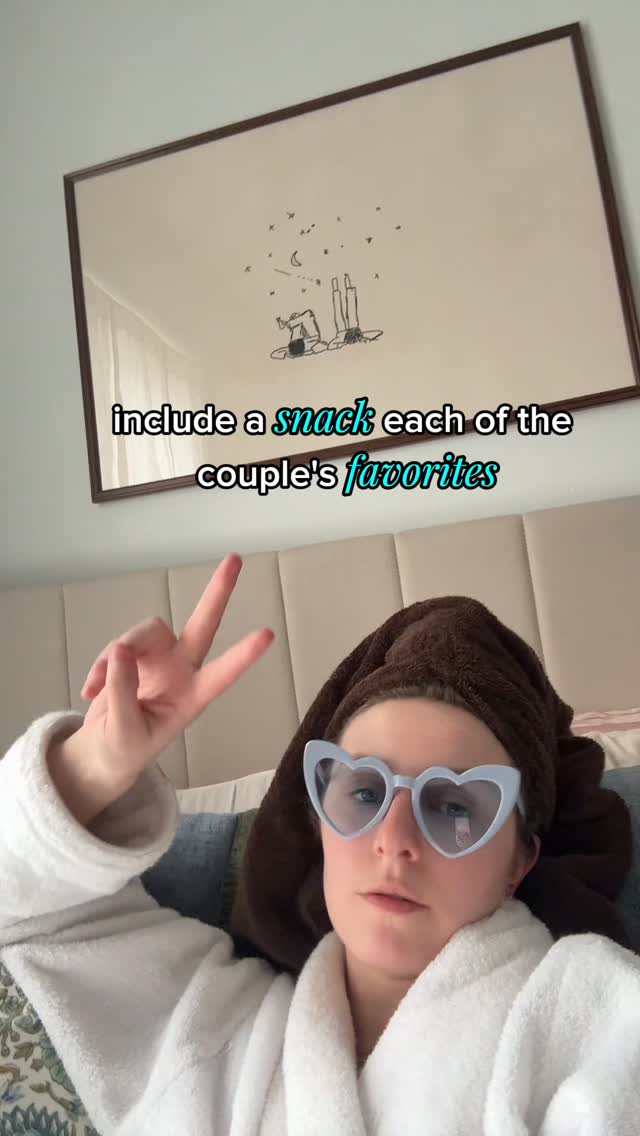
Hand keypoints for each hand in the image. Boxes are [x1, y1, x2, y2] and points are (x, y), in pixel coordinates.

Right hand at [49, 555, 272, 820]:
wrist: (106, 750)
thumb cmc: (126, 746)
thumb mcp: (125, 731)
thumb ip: (123, 692)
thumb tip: (120, 650)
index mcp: (192, 697)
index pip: (223, 674)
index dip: (243, 655)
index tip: (268, 635)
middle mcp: (182, 670)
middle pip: (202, 624)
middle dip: (218, 593)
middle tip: (235, 559)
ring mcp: (160, 657)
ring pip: (145, 631)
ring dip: (116, 654)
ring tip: (96, 687)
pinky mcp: (135, 652)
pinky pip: (118, 644)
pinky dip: (101, 665)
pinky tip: (91, 690)